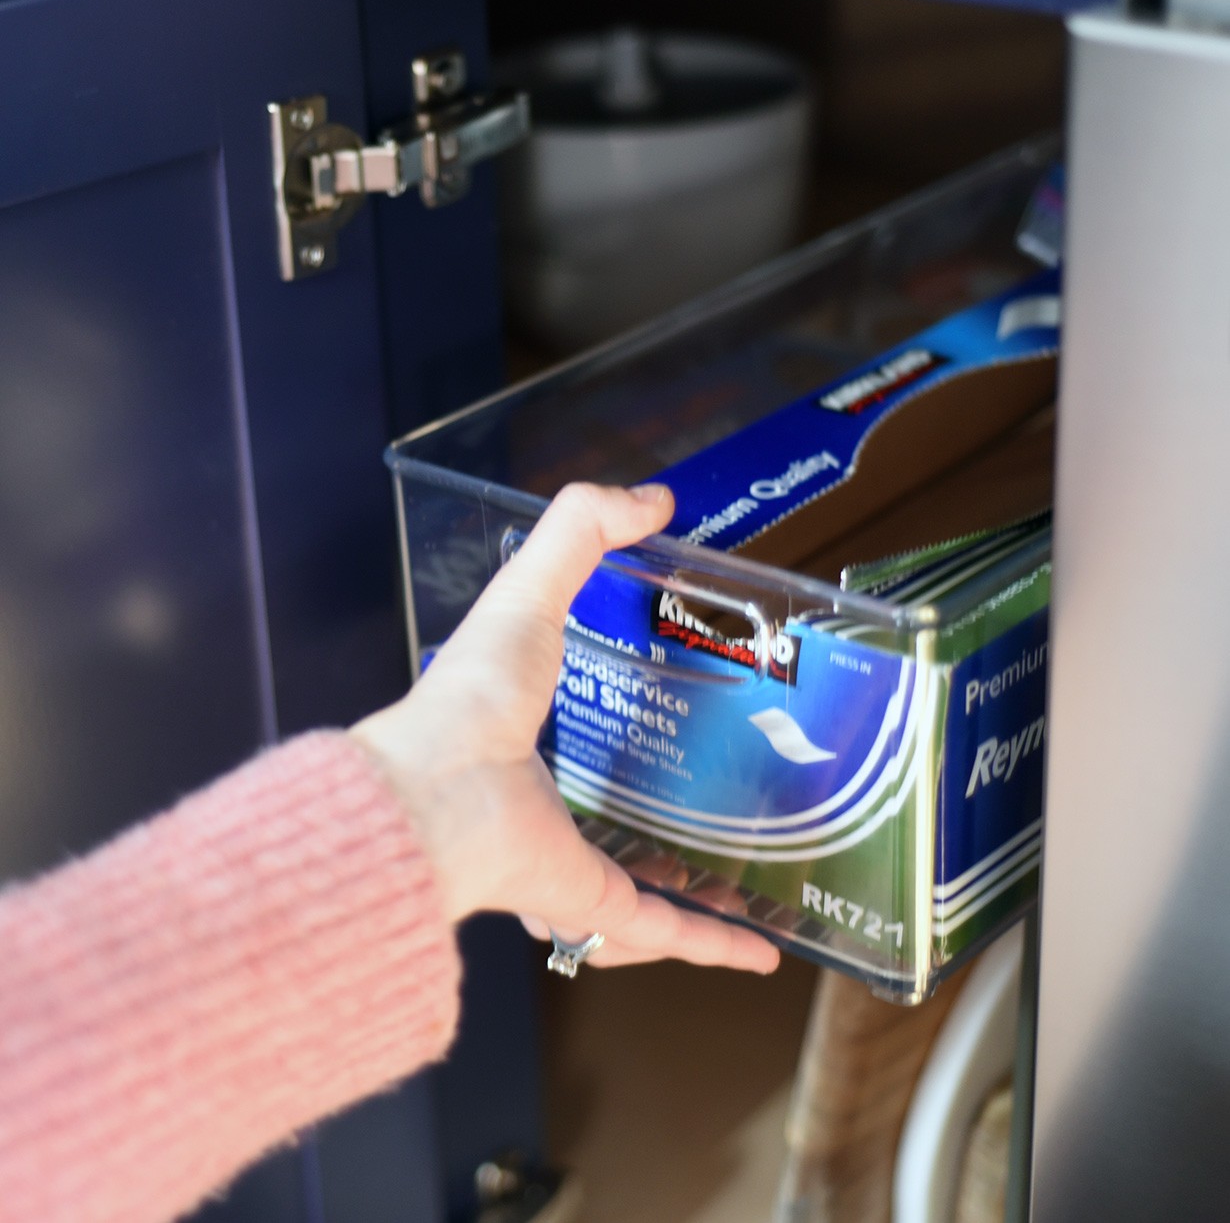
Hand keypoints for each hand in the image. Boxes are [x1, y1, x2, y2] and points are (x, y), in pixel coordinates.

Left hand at [351, 482, 778, 974]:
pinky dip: (713, 947)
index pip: (583, 725)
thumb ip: (581, 529)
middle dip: (665, 811)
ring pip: (643, 886)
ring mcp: (569, 863)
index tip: (671, 689)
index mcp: (529, 735)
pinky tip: (765, 952)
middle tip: (729, 793)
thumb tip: (654, 499)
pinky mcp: (590, 906)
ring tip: (751, 883)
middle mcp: (548, 806)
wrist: (434, 796)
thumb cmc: (471, 697)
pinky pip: (662, 933)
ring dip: (694, 892)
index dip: (623, 708)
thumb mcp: (528, 591)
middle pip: (615, 812)